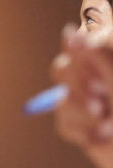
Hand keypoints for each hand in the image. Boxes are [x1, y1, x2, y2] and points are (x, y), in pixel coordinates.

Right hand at [52, 30, 112, 167]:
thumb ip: (96, 54)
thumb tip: (68, 30)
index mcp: (108, 63)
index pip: (82, 42)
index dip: (82, 53)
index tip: (95, 67)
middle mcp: (99, 79)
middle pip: (63, 67)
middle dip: (78, 87)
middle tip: (101, 101)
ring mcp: (89, 103)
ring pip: (59, 97)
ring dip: (82, 112)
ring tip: (106, 124)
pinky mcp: (81, 126)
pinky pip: (63, 122)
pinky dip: (82, 132)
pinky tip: (101, 137)